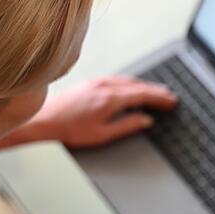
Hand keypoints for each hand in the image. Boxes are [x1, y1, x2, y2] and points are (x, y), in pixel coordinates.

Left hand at [32, 75, 177, 147]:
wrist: (43, 119)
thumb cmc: (68, 129)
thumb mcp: (102, 134)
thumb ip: (127, 126)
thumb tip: (145, 121)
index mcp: (110, 98)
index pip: (142, 95)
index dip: (159, 98)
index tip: (171, 100)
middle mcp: (105, 85)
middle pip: (138, 85)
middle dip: (155, 90)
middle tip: (169, 96)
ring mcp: (97, 81)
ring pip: (128, 80)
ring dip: (143, 85)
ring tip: (155, 92)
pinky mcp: (90, 81)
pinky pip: (117, 78)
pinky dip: (130, 82)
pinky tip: (131, 87)